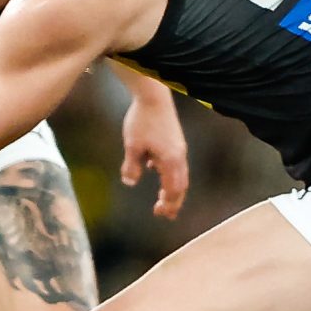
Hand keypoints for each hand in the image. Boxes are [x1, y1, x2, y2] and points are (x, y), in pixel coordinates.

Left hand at [120, 87, 188, 219]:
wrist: (153, 96)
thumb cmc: (142, 120)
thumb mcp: (132, 145)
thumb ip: (132, 166)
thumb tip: (130, 183)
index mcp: (170, 160)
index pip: (173, 189)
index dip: (168, 204)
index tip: (160, 213)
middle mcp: (179, 156)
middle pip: (180, 185)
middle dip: (173, 201)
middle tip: (165, 215)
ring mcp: (178, 148)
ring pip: (179, 174)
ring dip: (171, 188)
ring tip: (162, 199)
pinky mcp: (174, 141)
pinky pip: (174, 162)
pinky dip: (167, 172)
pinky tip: (153, 168)